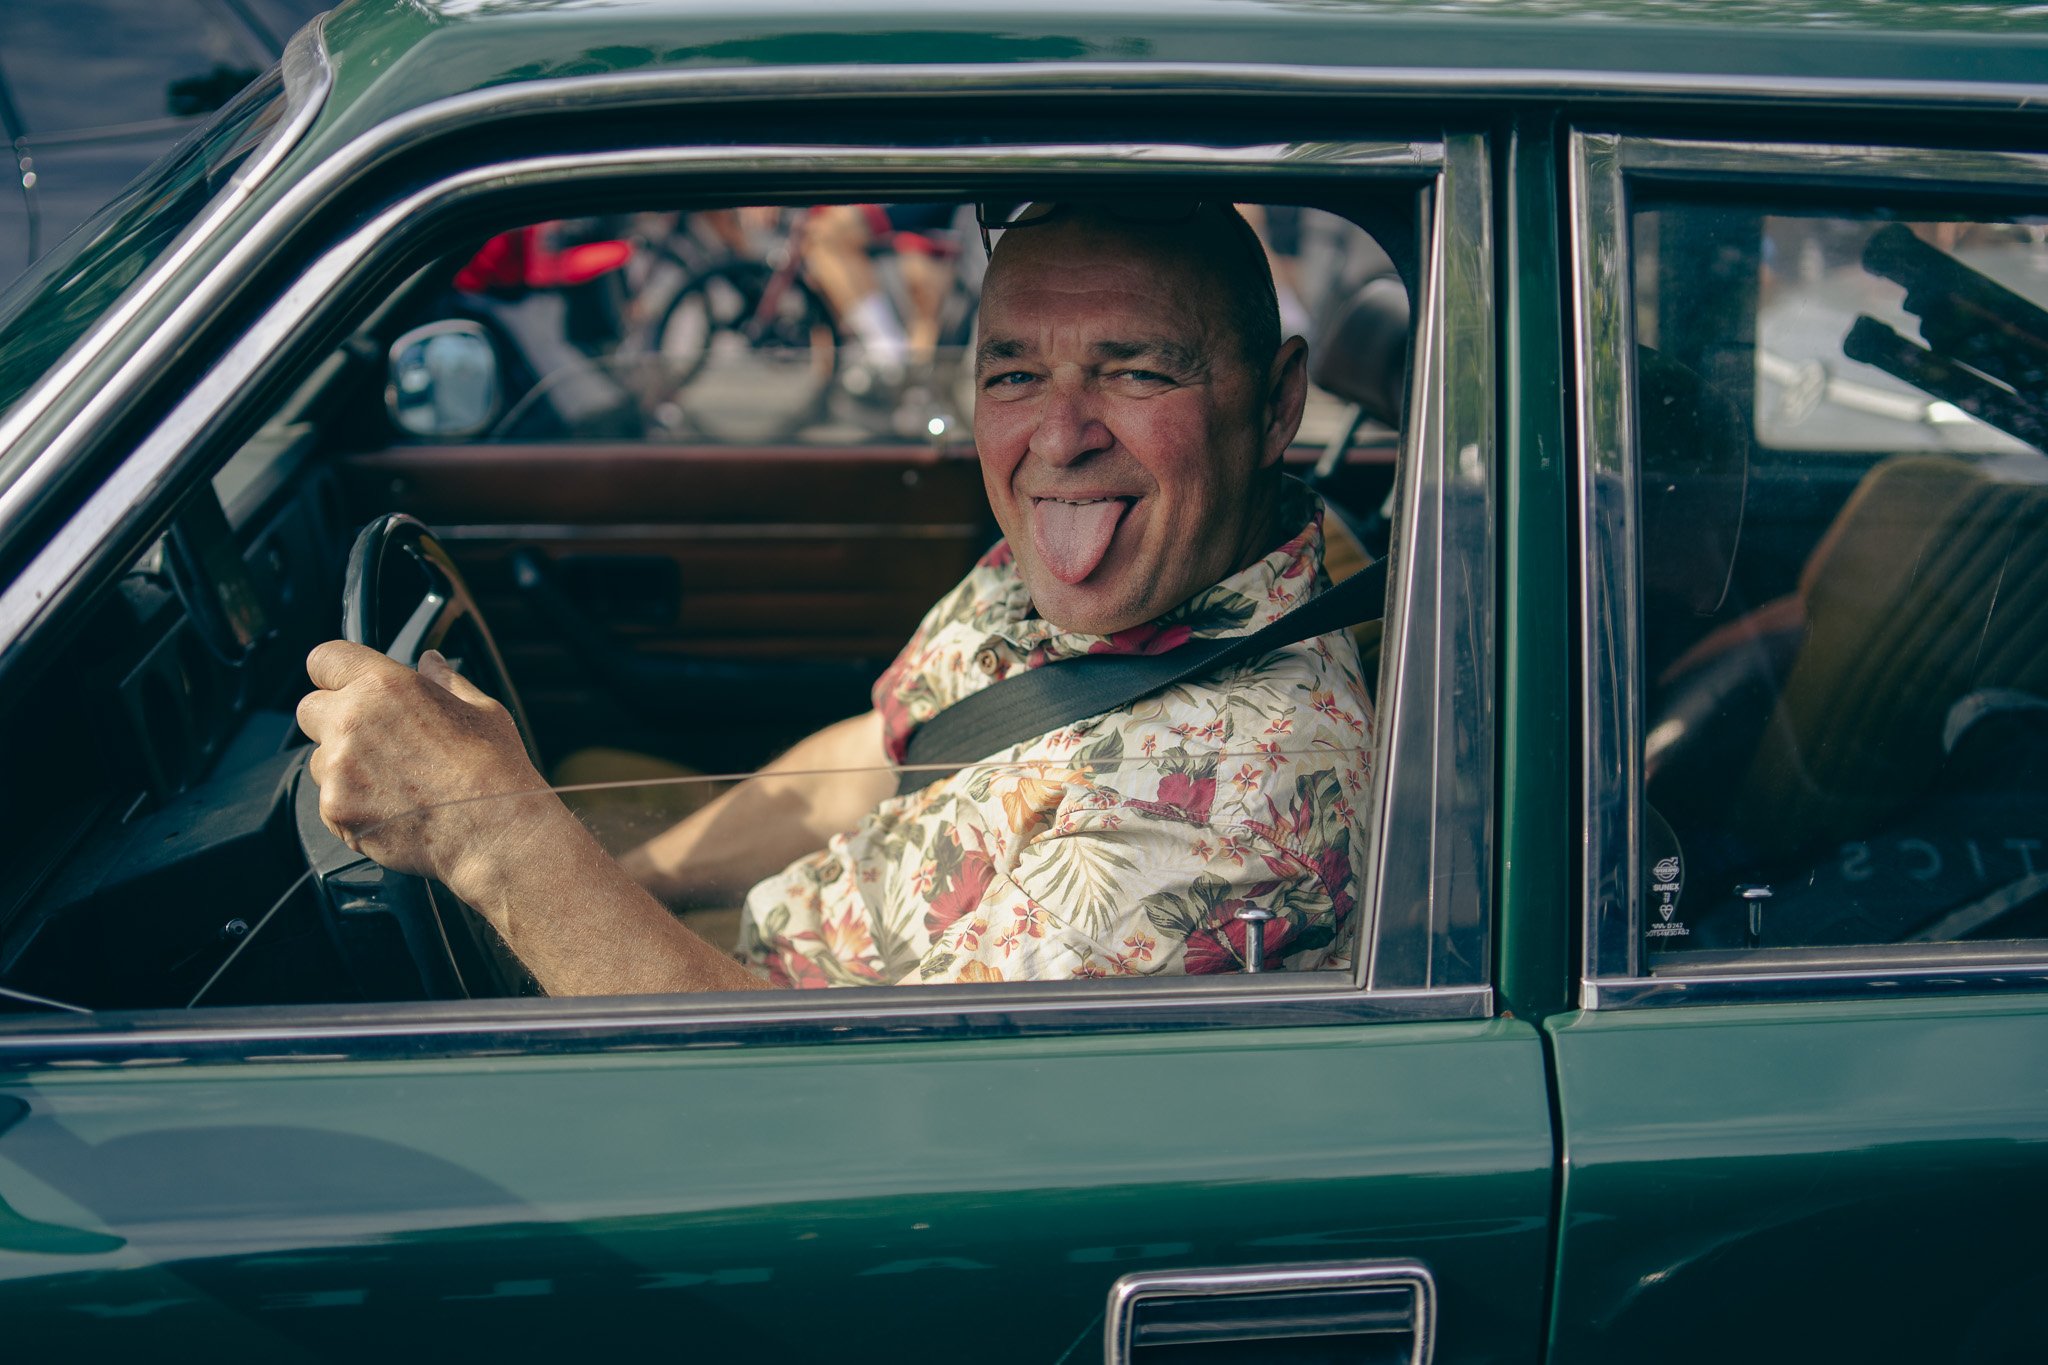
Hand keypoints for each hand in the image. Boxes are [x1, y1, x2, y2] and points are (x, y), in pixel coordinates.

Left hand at [296, 642, 554, 889]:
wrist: (493, 828)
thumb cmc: (493, 768)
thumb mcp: (480, 709)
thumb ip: (445, 681)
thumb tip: (430, 662)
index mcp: (385, 685)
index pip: (325, 659)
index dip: (336, 673)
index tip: (346, 686)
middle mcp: (352, 720)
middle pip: (310, 709)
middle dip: (334, 721)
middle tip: (375, 741)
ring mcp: (338, 767)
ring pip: (319, 760)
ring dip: (343, 768)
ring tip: (393, 784)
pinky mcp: (335, 808)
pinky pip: (329, 801)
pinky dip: (352, 806)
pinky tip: (392, 809)